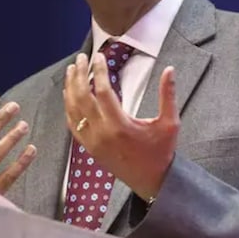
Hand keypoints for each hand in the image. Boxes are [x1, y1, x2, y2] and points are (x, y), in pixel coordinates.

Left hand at [63, 53, 178, 199]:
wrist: (151, 181)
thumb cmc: (161, 151)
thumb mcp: (170, 123)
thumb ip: (168, 95)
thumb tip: (169, 70)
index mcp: (120, 126)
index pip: (103, 91)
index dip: (99, 71)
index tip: (99, 56)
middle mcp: (101, 133)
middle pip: (82, 97)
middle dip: (79, 74)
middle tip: (81, 58)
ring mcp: (92, 141)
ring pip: (73, 109)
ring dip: (70, 87)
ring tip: (71, 69)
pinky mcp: (88, 147)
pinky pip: (72, 123)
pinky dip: (68, 106)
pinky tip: (69, 92)